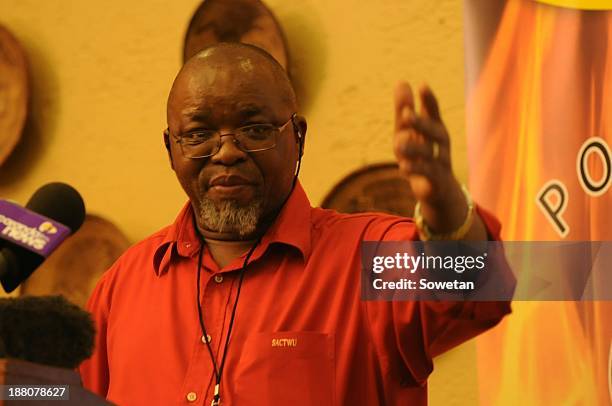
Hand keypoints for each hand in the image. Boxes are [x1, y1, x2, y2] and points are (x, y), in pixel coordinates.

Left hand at [393, 82, 484, 238]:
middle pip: (434, 131)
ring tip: (397, 144)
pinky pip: (427, 173)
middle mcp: (441, 143)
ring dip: (413, 148)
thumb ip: (404, 109)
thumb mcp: (409, 132)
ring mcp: (441, 162)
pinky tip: (402, 167)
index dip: (429, 100)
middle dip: (421, 123)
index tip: (422, 86)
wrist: (437, 190)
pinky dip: (415, 170)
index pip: (434, 112)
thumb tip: (402, 82)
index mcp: (435, 129)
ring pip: (428, 154)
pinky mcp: (437, 180)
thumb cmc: (420, 155)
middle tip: (406, 115)